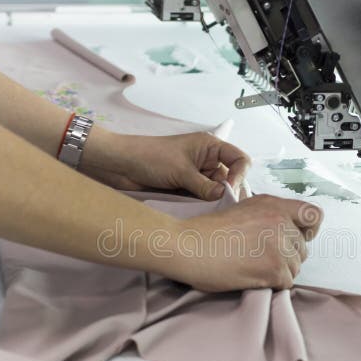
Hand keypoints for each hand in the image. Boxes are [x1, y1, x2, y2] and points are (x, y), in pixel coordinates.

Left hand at [81, 130, 250, 199]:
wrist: (122, 166)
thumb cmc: (150, 157)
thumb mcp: (182, 172)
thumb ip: (206, 187)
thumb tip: (225, 197)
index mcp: (210, 147)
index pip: (239, 160)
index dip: (239, 175)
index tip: (229, 190)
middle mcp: (207, 161)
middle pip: (230, 179)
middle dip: (229, 192)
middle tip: (225, 207)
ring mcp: (198, 176)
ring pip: (217, 192)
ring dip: (215, 202)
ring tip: (211, 211)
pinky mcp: (188, 189)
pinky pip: (203, 200)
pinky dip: (204, 206)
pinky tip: (202, 213)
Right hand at [160, 195, 323, 291]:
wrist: (189, 245)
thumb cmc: (208, 231)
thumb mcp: (244, 209)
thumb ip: (269, 216)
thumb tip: (285, 232)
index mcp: (274, 205)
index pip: (314, 216)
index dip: (308, 230)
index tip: (295, 238)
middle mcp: (281, 222)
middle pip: (302, 248)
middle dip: (286, 257)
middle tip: (260, 258)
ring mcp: (279, 245)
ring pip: (295, 268)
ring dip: (278, 273)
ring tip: (252, 267)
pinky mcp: (274, 268)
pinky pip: (286, 283)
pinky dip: (272, 285)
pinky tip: (251, 276)